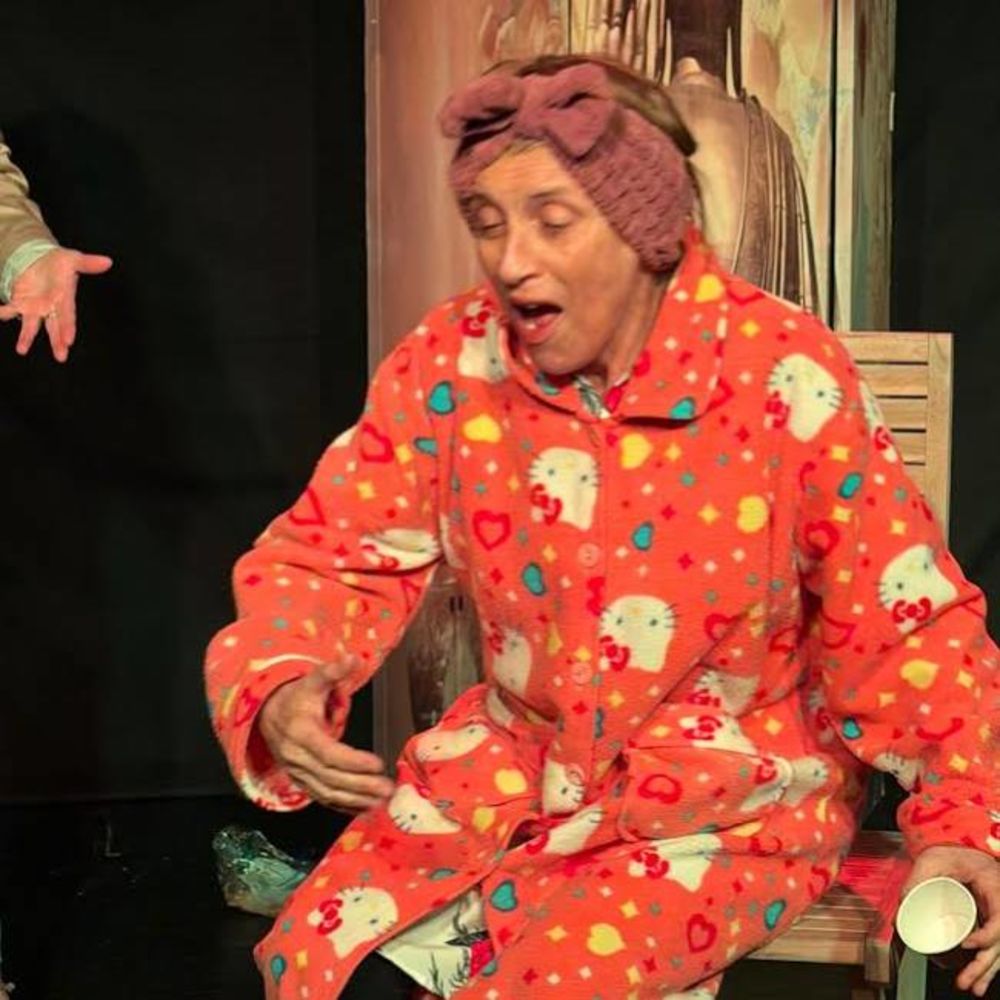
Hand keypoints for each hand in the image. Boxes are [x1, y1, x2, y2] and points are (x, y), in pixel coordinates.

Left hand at [0, 246, 112, 361]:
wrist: (42, 262)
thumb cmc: (60, 263)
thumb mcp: (73, 259)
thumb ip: (88, 263)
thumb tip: (108, 261)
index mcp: (65, 299)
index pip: (68, 316)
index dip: (68, 328)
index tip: (69, 341)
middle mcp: (51, 308)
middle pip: (55, 328)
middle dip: (57, 342)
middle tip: (61, 356)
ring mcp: (35, 308)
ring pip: (32, 326)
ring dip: (26, 338)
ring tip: (21, 350)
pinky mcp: (20, 304)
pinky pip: (9, 311)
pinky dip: (2, 313)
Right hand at [257, 654, 393, 812]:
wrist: (266, 716)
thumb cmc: (294, 698)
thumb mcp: (312, 680)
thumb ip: (332, 671)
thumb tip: (352, 658)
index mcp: (300, 733)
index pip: (328, 752)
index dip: (352, 761)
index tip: (377, 764)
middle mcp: (296, 757)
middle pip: (330, 777)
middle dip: (360, 785)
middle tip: (387, 788)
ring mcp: (298, 773)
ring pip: (327, 792)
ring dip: (355, 799)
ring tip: (382, 801)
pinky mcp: (302, 782)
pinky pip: (323, 798)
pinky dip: (344, 806)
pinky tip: (365, 810)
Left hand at [903, 845, 999, 995]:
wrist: (964, 848)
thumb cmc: (954, 852)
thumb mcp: (933, 859)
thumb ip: (917, 878)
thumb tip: (902, 903)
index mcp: (994, 887)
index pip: (999, 920)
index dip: (986, 937)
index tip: (966, 944)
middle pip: (999, 942)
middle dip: (983, 965)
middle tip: (966, 981)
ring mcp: (998, 915)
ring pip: (998, 949)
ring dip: (985, 971)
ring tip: (971, 986)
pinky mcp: (991, 921)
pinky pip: (994, 946)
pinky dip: (987, 964)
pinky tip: (979, 981)